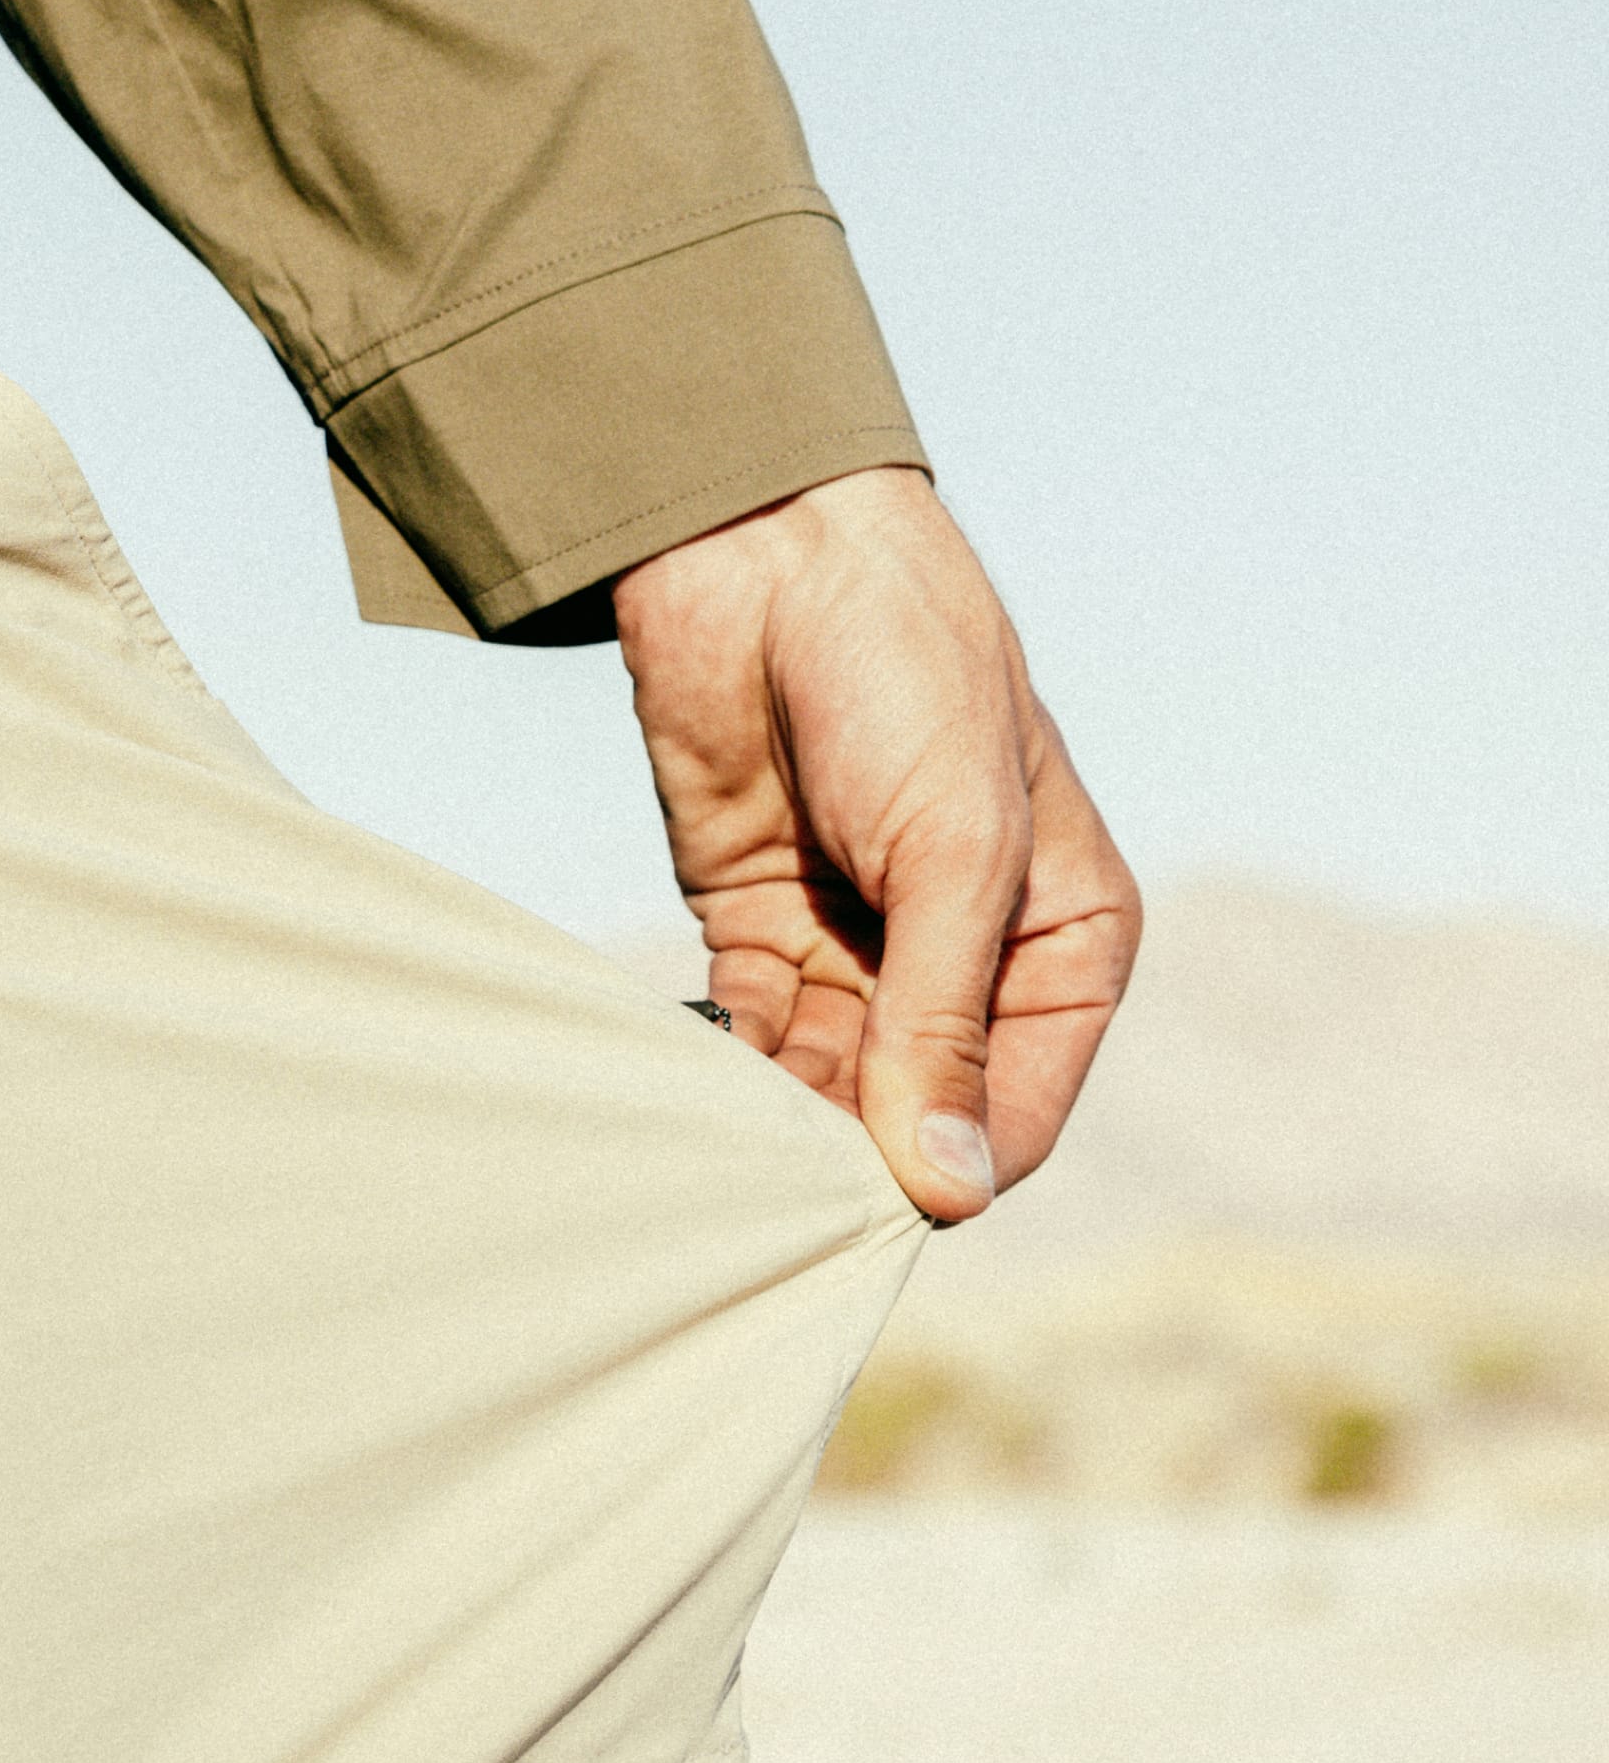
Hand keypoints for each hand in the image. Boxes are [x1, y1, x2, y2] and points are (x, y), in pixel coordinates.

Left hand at [612, 466, 1139, 1219]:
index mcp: (1065, 944)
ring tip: (732, 1125)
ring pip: (825, 1090)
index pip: (1018, 1114)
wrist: (764, 560)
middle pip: (913, 1115)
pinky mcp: (762, 934)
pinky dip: (725, 1066)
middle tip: (780, 1170)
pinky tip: (697, 1068)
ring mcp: (863, 953)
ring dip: (779, 1115)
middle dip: (851, 1144)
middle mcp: (969, 965)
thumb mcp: (953, 858)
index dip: (948, 1167)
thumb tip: (947, 1193)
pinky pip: (751, 1041)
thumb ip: (942, 1028)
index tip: (872, 1202)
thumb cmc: (905, 681)